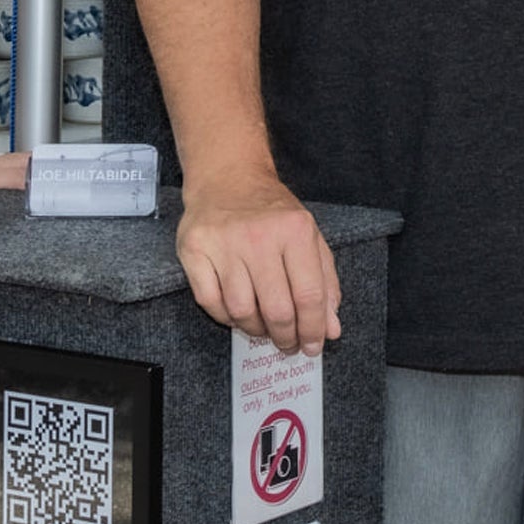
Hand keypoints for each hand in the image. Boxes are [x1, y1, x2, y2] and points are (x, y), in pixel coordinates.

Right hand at [177, 181, 342, 352]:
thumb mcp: (309, 237)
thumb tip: (330, 329)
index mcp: (295, 231)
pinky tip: (236, 313)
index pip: (309, 296)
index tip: (313, 346)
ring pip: (241, 311)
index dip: (313, 329)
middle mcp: (258, 236)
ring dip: (255, 330)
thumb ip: (325, 283)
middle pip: (277, 310)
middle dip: (285, 337)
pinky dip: (226, 317)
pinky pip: (210, 302)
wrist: (227, 177)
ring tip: (262, 327)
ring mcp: (222, 243)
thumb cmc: (271, 212)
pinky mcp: (194, 249)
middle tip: (287, 344)